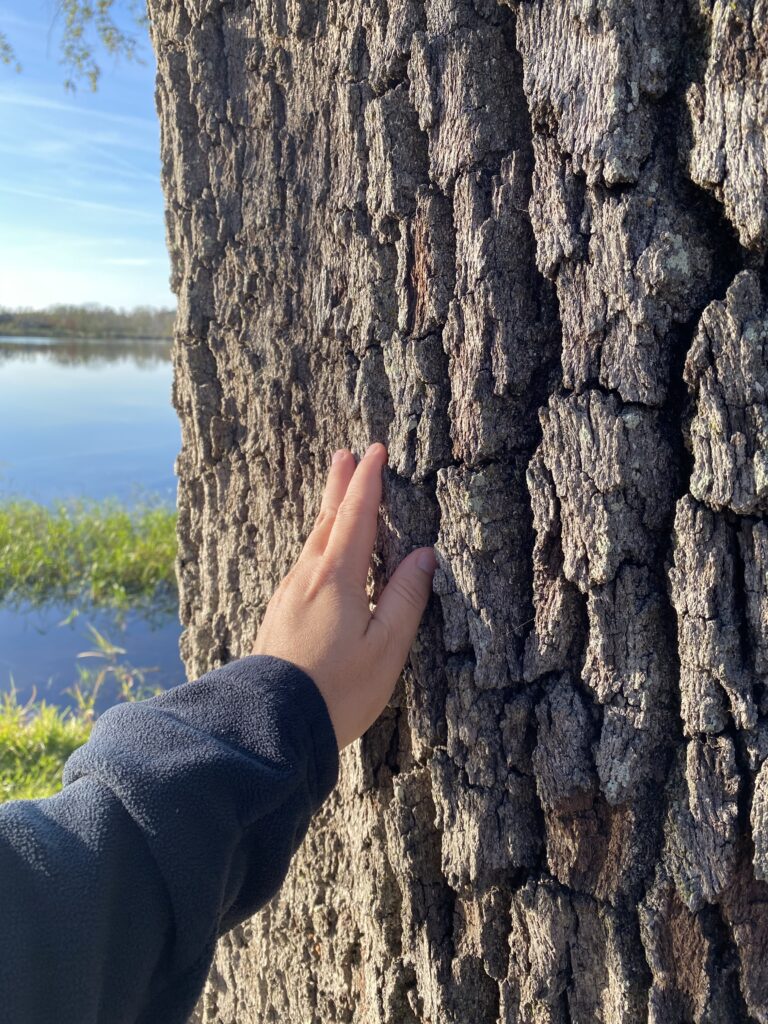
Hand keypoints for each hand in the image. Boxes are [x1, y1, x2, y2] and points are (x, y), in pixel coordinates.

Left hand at [252, 443, 435, 749]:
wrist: (271, 723)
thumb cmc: (338, 689)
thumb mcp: (385, 647)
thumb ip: (406, 598)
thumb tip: (424, 557)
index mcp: (338, 578)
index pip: (357, 517)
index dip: (368, 483)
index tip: (375, 452)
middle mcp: (307, 577)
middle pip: (327, 520)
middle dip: (339, 486)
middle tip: (345, 454)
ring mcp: (288, 595)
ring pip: (311, 541)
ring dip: (326, 513)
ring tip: (334, 496)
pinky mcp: (279, 615)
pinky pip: (302, 564)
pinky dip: (316, 543)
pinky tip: (318, 554)